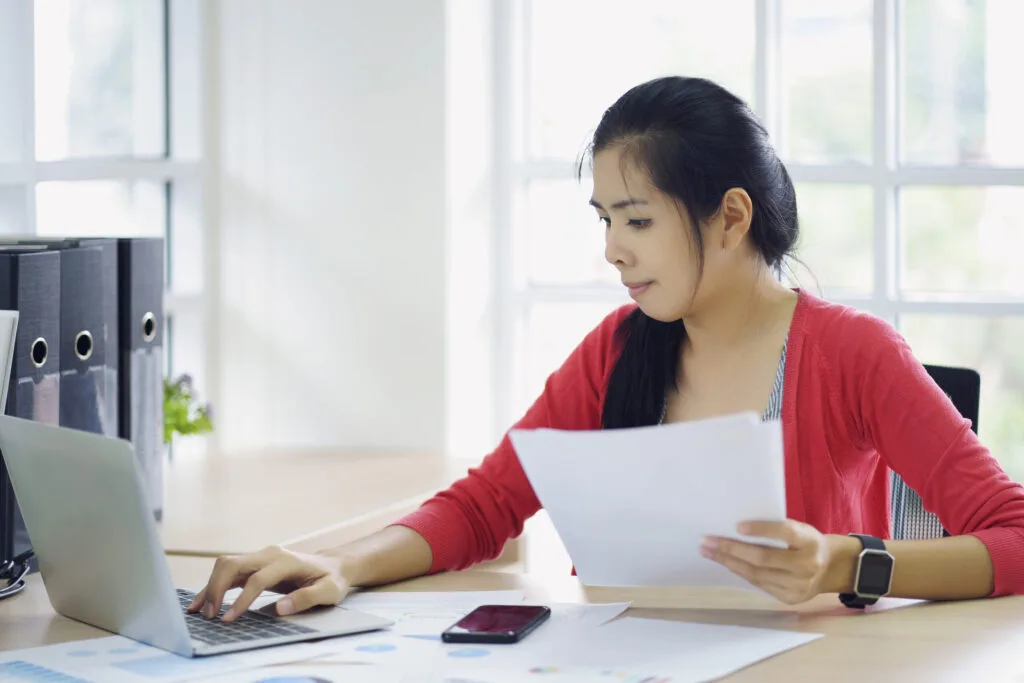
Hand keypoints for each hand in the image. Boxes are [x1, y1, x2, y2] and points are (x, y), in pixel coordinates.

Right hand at [186, 545, 352, 621]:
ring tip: (202, 612)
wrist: (333, 565)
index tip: (228, 619)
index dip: (241, 599)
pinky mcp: (255, 564)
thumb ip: (306, 598)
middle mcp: (270, 554)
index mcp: (287, 561)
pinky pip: (229, 571)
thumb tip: (280, 608)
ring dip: (211, 586)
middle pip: (234, 564)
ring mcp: (260, 557)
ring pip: (227, 564)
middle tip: (210, 615)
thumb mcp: (328, 591)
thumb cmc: (331, 580)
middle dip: (217, 588)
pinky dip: (214, 584)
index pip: (257, 578)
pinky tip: (202, 601)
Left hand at [700, 520, 850, 603]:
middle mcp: (807, 565)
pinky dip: (741, 572)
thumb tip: (736, 529)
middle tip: (707, 541)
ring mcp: (799, 585)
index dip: (762, 529)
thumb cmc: (806, 542)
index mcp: (810, 541)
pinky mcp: (791, 598)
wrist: (829, 568)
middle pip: (764, 558)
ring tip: (709, 552)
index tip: (737, 526)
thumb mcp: (800, 530)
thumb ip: (777, 529)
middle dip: (731, 549)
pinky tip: (727, 564)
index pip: (785, 532)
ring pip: (757, 574)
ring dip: (729, 562)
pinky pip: (760, 584)